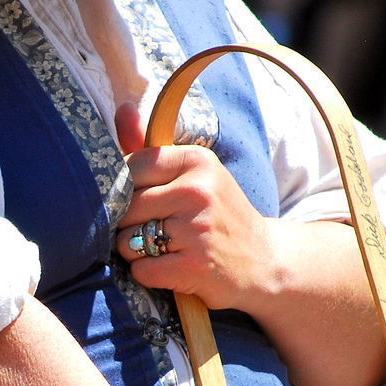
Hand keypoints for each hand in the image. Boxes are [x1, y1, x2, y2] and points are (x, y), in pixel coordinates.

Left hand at [114, 103, 277, 312]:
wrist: (264, 261)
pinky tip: (171, 269)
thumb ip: (154, 150)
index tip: (145, 203)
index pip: (132, 169)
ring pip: (128, 242)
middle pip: (126, 208)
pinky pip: (142, 270)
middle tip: (156, 232)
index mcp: (197, 161)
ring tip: (166, 250)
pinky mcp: (193, 266)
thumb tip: (122, 110)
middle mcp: (197, 191)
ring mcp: (195, 230)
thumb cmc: (220, 216)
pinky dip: (149, 275)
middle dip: (130, 225)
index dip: (125, 191)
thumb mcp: (197, 175)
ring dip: (137, 252)